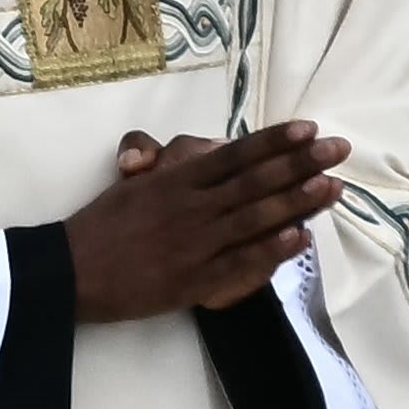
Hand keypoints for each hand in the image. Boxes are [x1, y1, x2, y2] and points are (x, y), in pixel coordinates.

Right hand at [66, 122, 349, 323]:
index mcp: (173, 181)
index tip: (307, 128)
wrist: (71, 273)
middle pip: (254, 181)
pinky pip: (242, 263)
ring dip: (296, 201)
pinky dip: (273, 250)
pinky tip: (300, 238)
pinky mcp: (197, 280)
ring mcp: (196, 244)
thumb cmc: (98, 226)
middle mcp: (190, 207)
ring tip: (331, 185)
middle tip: (338, 148)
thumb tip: (204, 150)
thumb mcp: (128, 184)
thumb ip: (165, 164)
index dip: (273, 141)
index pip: (233, 155)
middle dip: (300, 163)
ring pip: (255, 218)